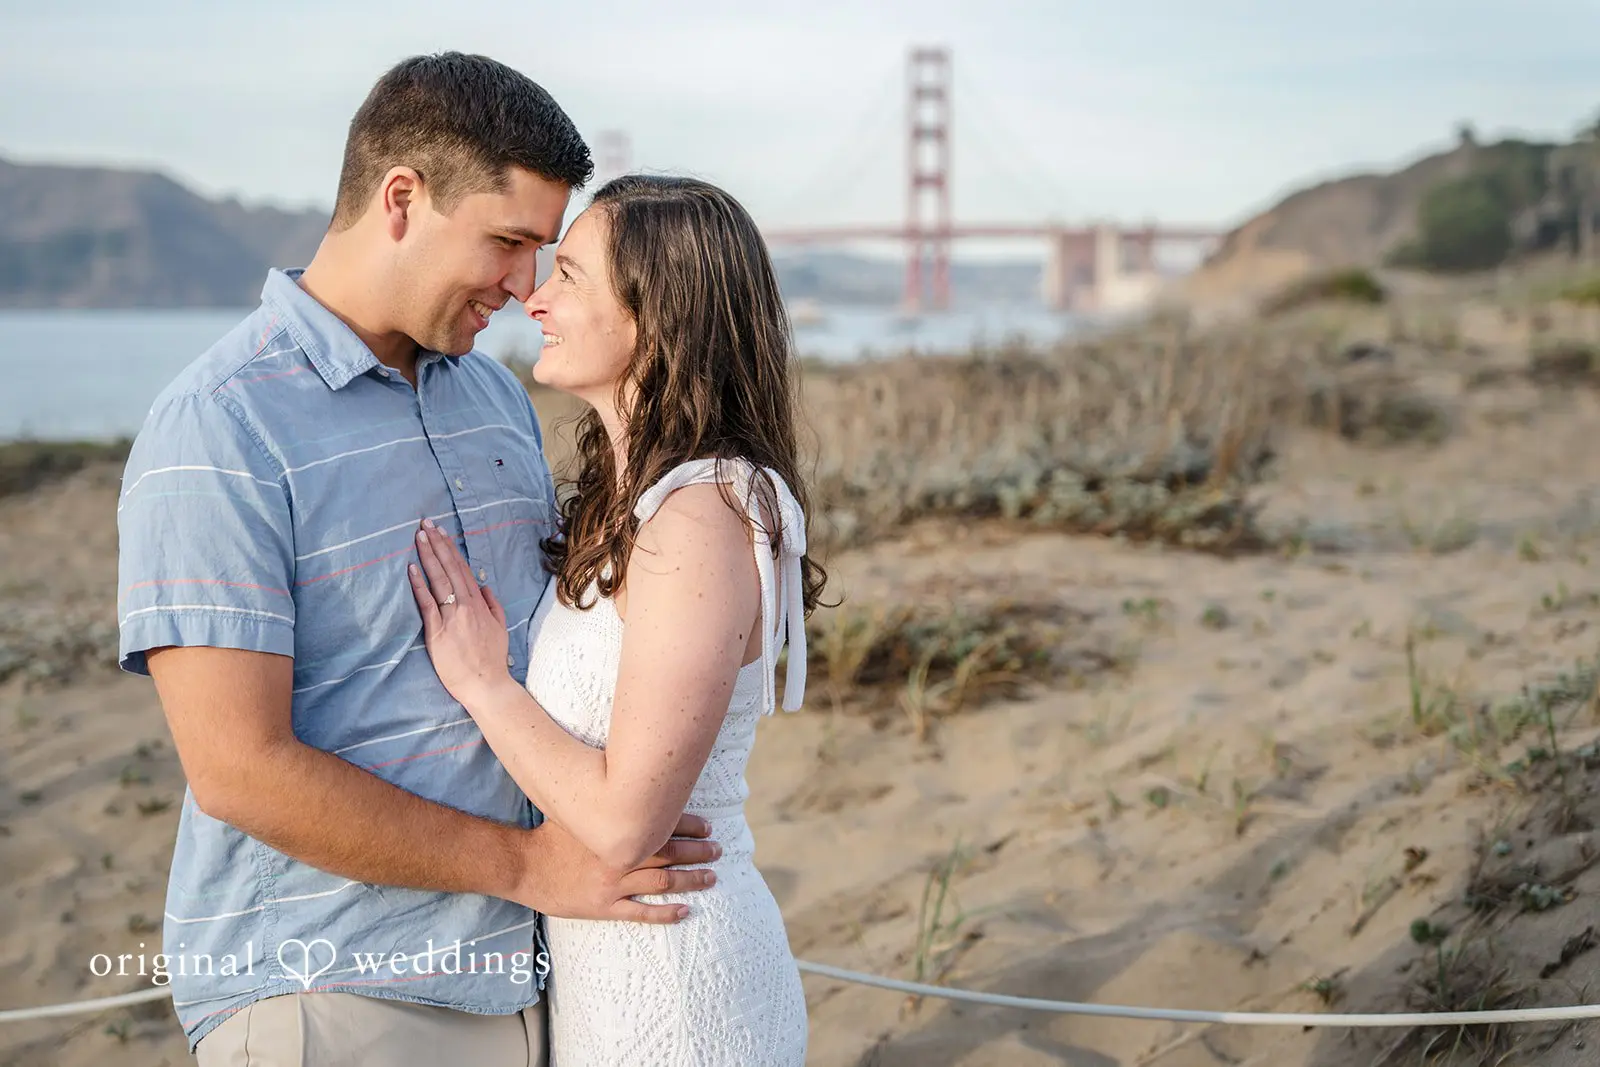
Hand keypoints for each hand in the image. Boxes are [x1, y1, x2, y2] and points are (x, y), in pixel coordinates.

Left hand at [408, 519, 511, 707]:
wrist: (485, 684)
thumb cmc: (492, 659)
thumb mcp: (500, 628)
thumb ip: (492, 605)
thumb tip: (484, 587)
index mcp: (479, 604)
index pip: (462, 570)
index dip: (450, 549)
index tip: (441, 532)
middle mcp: (465, 606)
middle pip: (449, 569)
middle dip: (437, 545)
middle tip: (425, 525)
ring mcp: (451, 618)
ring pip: (438, 580)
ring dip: (428, 557)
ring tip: (419, 538)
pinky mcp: (437, 632)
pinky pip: (427, 604)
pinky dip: (419, 585)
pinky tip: (412, 569)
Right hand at [521, 814, 720, 922]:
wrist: (525, 866)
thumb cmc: (551, 835)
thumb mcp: (578, 808)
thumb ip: (603, 798)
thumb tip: (628, 775)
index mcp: (615, 829)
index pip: (661, 824)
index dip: (688, 825)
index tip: (708, 826)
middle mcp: (619, 855)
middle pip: (669, 853)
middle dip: (698, 851)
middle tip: (718, 850)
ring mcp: (613, 884)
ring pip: (661, 881)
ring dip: (690, 880)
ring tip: (711, 878)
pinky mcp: (603, 906)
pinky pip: (640, 912)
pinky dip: (665, 913)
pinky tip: (685, 911)